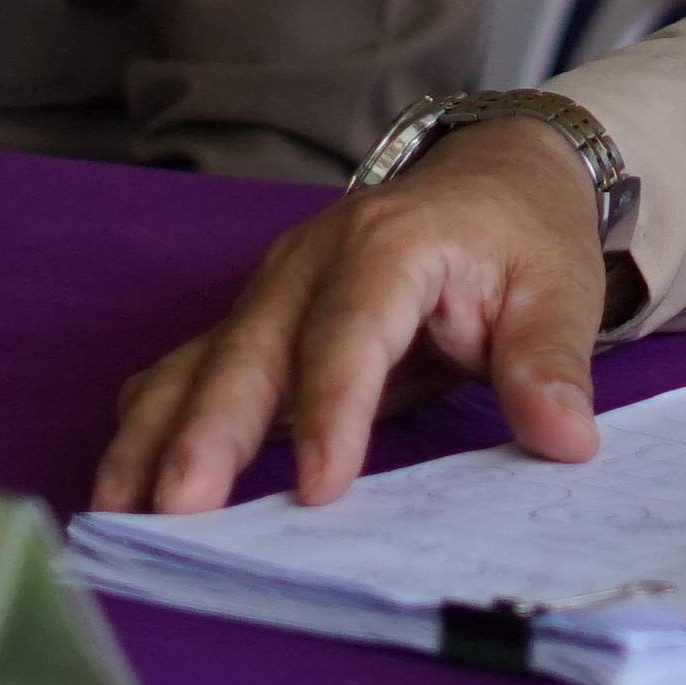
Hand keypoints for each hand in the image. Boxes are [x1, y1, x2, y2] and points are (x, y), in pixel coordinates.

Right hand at [89, 119, 605, 513]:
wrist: (496, 174)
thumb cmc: (522, 234)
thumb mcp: (557, 288)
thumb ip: (549, 363)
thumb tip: (565, 439)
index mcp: (390, 244)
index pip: (351, 334)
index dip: (333, 411)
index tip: (323, 489)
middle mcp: (312, 260)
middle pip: (251, 350)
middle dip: (208, 433)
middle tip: (176, 510)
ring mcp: (274, 288)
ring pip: (202, 361)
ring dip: (156, 434)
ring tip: (120, 508)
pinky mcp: (257, 318)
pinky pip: (193, 367)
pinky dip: (154, 420)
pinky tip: (125, 477)